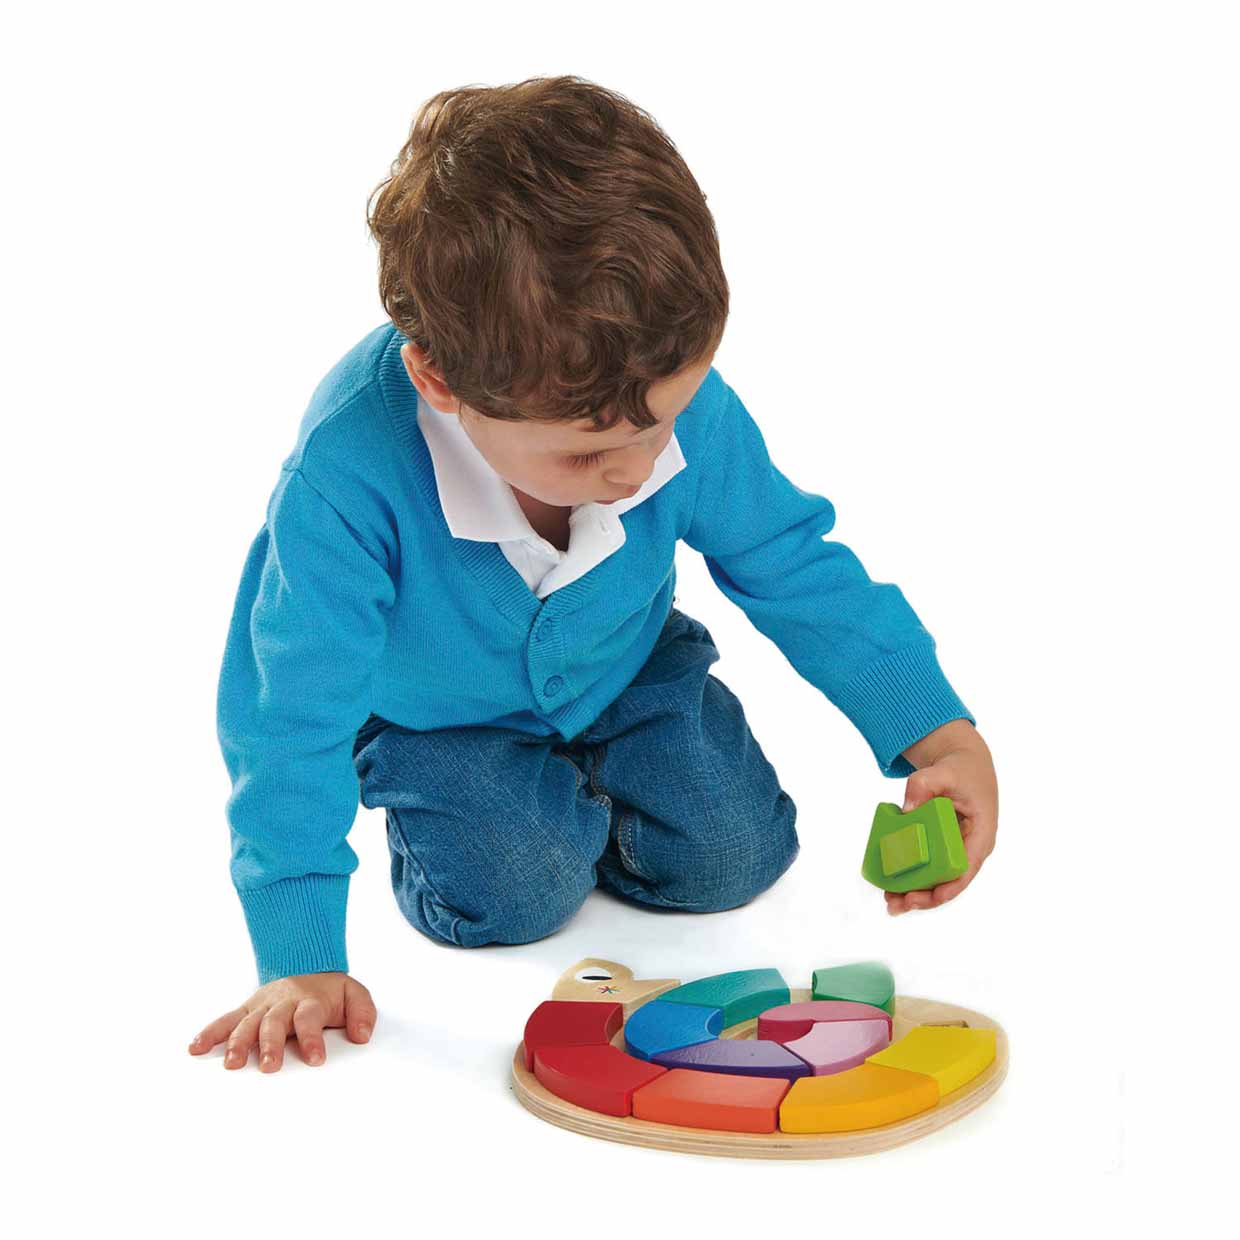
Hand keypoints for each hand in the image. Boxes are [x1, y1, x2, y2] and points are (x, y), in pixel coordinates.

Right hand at [187, 971, 375, 1071]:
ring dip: (238, 1043)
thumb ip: (363, 1013)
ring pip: (247, 1023)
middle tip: (269, 1068)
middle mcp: (283, 1002)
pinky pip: (226, 1020)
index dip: (312, 1038)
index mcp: (310, 1000)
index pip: (310, 1018)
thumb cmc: (330, 991)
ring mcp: (262, 1005)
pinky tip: (195, 1047)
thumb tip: (362, 1035)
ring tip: (232, 1064)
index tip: (316, 1059)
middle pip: (274, 1022)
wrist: (309, 963)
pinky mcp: (247, 1009)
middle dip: (271, 1045)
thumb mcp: (355, 994)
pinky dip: (210, 1032)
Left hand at [887, 719, 997, 914]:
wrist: (965, 762)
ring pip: (939, 879)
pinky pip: (930, 866)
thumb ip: (923, 784)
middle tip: (896, 905)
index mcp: (981, 835)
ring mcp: (958, 849)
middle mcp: (971, 848)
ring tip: (890, 903)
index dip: (947, 889)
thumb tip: (906, 810)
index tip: (925, 898)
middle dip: (924, 898)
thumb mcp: (944, 772)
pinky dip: (913, 877)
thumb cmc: (961, 769)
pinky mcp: (944, 845)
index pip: (966, 870)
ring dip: (916, 893)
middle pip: (950, 882)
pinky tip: (892, 886)